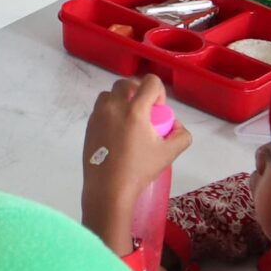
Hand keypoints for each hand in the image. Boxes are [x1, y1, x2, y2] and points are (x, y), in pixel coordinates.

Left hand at [81, 75, 192, 262]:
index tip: (158, 110)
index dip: (159, 91)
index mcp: (135, 110)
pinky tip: (117, 133)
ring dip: (122, 100)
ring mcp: (98, 115)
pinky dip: (110, 112)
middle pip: (127, 83)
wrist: (108, 188)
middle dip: (139, 92)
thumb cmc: (139, 170)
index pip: (150, 82)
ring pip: (110, 94)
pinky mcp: (89, 125)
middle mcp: (114, 106)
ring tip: (129, 121)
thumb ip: (181, 135)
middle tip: (144, 113)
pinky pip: (101, 109)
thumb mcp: (169, 154)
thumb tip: (175, 125)